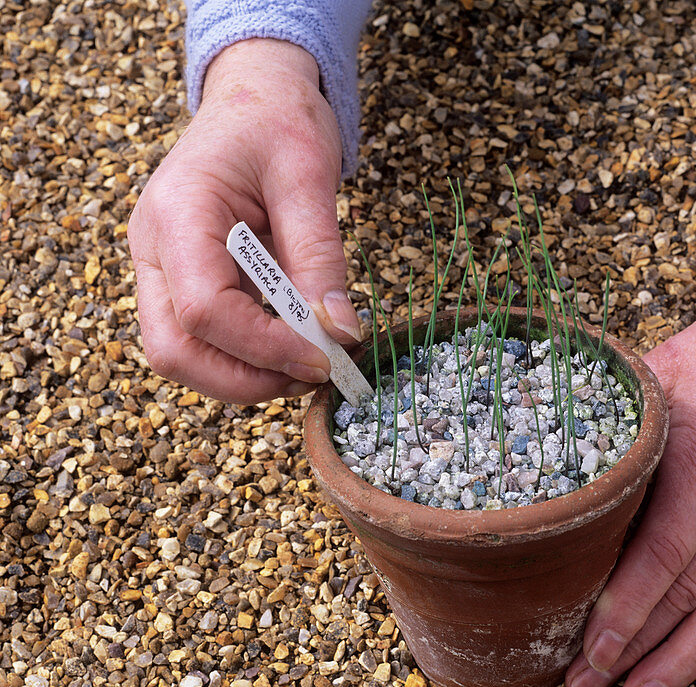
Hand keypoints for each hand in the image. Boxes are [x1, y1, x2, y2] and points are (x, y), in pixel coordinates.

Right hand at [130, 38, 359, 403]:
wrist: (254, 97)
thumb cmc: (278, 121)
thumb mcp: (310, 176)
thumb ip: (321, 256)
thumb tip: (341, 333)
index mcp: (177, 213)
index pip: (203, 310)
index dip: (265, 347)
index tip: (325, 358)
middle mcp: (155, 248)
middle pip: (175, 351)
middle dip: (247, 380)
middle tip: (316, 373)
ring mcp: (163, 269)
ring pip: (183, 356)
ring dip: (248, 376)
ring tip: (313, 360)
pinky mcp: (184, 282)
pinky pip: (205, 341)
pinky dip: (251, 357)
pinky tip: (298, 344)